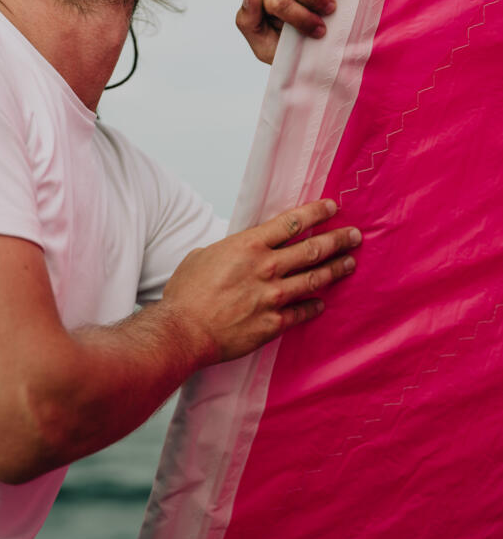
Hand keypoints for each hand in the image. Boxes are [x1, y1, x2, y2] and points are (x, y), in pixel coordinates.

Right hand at [161, 199, 359, 364]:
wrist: (185, 330)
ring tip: (350, 263)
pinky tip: (321, 302)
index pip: (292, 222)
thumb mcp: (205, 255)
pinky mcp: (273, 322)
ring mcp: (273, 296)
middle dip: (337, 240)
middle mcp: (266, 267)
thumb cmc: (188, 293)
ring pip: (314, 278)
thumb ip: (230, 250)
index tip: (332, 208)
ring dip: (335, 269)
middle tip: (354, 236)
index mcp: (249, 245)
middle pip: (312, 249)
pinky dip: (314, 306)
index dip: (316, 212)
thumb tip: (237, 250)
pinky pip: (302, 311)